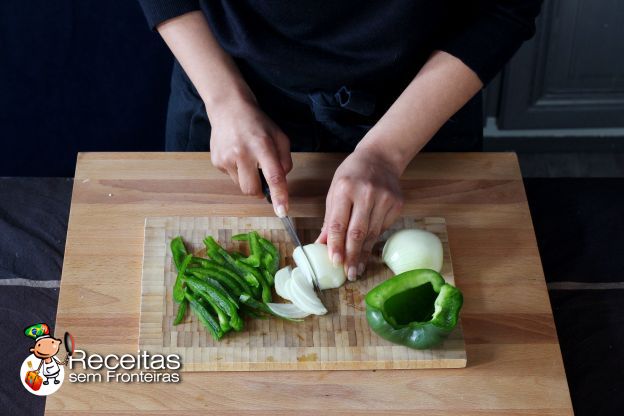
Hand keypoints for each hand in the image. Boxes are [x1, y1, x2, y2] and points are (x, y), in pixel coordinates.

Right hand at [209, 98, 292, 216]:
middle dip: (260, 191)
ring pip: (241, 186)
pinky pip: (231, 178)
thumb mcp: (280, 137)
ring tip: (248, 159)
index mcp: (262, 146)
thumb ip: (285, 161)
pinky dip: (238, 172)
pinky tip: (237, 155)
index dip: (279, 196)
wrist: (228, 108)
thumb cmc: (258, 123)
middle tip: (263, 178)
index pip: (273, 176)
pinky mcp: (216, 162)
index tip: (282, 211)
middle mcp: (242, 153)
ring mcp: (226, 158)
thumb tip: (281, 182)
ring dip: (249, 179)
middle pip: (252, 189)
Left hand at [316, 146, 402, 279]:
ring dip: (363, 254)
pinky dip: (373, 241)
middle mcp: (366, 193)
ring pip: (372, 233)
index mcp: (345, 188)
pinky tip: (367, 250)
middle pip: (357, 232)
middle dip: (352, 255)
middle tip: (348, 273)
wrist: (380, 158)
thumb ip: (329, 219)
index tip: (335, 261)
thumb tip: (321, 245)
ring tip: (356, 268)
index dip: (336, 244)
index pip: (339, 222)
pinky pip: (382, 228)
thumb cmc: (352, 174)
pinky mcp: (397, 204)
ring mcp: (384, 198)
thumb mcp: (334, 191)